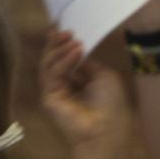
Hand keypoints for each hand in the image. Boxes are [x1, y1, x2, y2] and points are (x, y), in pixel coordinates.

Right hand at [40, 29, 132, 151]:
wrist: (108, 129)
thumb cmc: (111, 105)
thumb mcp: (104, 76)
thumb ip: (88, 62)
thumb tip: (76, 47)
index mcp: (75, 80)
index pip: (63, 58)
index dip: (62, 43)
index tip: (66, 29)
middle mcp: (62, 85)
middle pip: (52, 59)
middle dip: (57, 43)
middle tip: (66, 32)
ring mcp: (54, 92)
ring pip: (48, 65)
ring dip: (60, 50)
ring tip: (73, 41)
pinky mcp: (49, 99)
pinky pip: (53, 75)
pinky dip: (64, 62)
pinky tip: (76, 52)